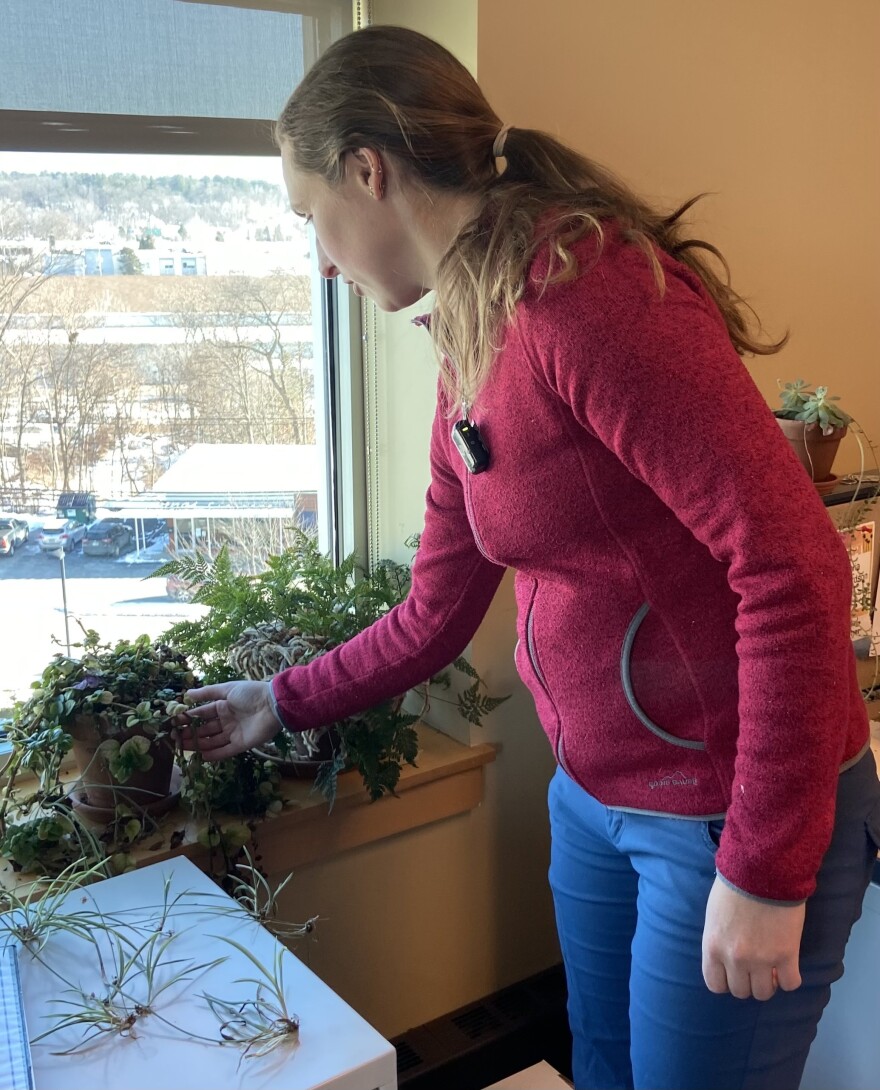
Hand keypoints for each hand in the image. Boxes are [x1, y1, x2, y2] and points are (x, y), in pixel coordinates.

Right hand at [175, 680, 280, 760]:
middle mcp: (226, 721)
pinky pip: (225, 751)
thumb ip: (207, 693)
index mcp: (223, 706)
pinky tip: (200, 757)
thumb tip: (187, 694)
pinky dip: (213, 755)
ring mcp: (233, 733)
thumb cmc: (250, 693)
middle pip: (205, 729)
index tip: (173, 724)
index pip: (202, 714)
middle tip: (173, 738)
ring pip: (212, 741)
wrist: (273, 705)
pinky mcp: (241, 745)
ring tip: (181, 747)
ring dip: (197, 744)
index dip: (188, 719)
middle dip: (189, 734)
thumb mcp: (227, 689)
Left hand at [702, 876, 805, 999]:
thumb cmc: (734, 885)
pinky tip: (788, 965)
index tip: (734, 972)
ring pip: (764, 993)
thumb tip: (726, 957)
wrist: (762, 870)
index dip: (726, 981)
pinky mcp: (787, 955)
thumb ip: (718, 939)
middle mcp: (734, 958)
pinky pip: (790, 984)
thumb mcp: (714, 914)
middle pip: (741, 991)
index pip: (715, 984)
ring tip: (771, 966)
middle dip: (747, 981)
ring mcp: (761, 960)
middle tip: (754, 966)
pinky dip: (789, 978)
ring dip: (768, 982)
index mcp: (712, 946)